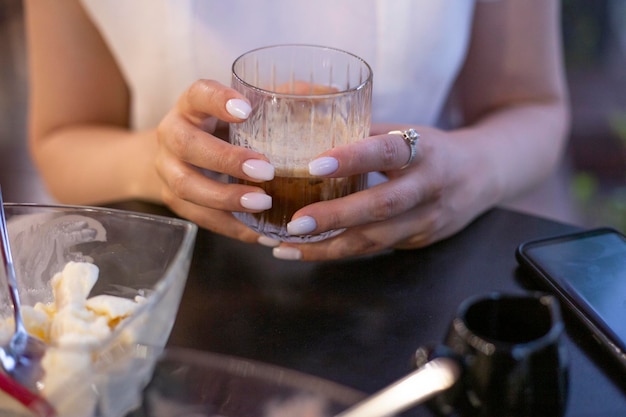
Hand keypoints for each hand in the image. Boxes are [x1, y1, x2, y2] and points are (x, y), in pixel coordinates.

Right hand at [155, 79, 274, 242]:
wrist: (183, 156)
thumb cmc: (226, 129)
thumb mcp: (246, 111)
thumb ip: (280, 101)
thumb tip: (326, 92)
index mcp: (191, 106)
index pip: (198, 94)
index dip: (217, 100)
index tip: (246, 110)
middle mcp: (172, 134)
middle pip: (187, 145)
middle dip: (226, 160)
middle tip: (266, 171)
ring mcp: (167, 170)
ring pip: (186, 186)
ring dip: (227, 198)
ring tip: (263, 204)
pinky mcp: (174, 200)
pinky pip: (199, 217)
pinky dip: (232, 227)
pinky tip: (261, 234)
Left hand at [270, 123, 499, 260]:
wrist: (485, 175)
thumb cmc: (434, 149)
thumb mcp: (408, 132)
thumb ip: (365, 133)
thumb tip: (310, 124)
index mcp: (425, 150)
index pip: (388, 152)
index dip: (353, 158)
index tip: (314, 165)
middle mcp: (429, 187)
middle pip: (382, 206)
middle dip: (334, 217)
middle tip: (294, 222)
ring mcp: (427, 220)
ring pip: (376, 239)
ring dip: (329, 246)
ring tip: (288, 247)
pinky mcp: (420, 241)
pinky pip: (376, 249)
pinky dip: (341, 251)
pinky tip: (310, 251)